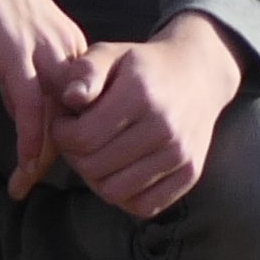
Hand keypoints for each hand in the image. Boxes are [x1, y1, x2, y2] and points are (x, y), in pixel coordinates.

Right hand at [0, 0, 91, 197]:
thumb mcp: (8, 38)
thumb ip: (21, 74)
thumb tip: (23, 113)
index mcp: (68, 44)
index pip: (79, 105)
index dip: (68, 140)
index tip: (47, 169)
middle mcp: (65, 47)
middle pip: (74, 115)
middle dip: (58, 157)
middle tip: (32, 187)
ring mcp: (42, 48)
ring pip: (57, 115)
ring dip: (42, 157)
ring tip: (24, 188)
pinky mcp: (14, 50)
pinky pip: (30, 105)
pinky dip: (29, 138)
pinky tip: (23, 165)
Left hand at [57, 15, 243, 219]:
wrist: (198, 73)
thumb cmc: (143, 65)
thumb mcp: (111, 53)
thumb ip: (85, 70)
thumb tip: (70, 98)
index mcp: (140, 94)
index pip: (82, 138)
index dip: (62, 133)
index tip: (65, 122)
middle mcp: (164, 128)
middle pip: (94, 168)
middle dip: (75, 156)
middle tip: (78, 139)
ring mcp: (180, 154)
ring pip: (114, 192)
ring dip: (96, 178)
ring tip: (98, 154)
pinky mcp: (190, 173)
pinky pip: (144, 206)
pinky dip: (126, 195)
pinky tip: (121, 170)